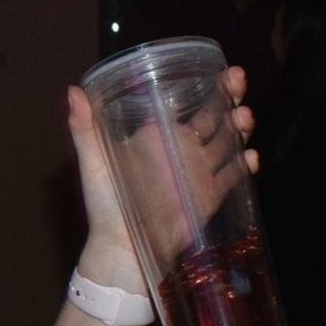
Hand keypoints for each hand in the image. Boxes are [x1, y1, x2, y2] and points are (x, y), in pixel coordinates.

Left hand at [69, 66, 255, 284]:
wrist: (122, 254)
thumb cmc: (104, 207)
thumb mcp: (93, 165)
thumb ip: (84, 130)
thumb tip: (74, 90)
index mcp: (156, 138)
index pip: (185, 104)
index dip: (204, 86)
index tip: (218, 72)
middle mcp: (181, 150)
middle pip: (213, 117)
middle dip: (229, 97)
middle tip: (238, 81)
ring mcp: (198, 174)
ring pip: (228, 142)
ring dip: (240, 127)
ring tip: (245, 117)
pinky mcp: (209, 198)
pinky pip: (233, 178)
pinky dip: (245, 166)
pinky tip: (250, 157)